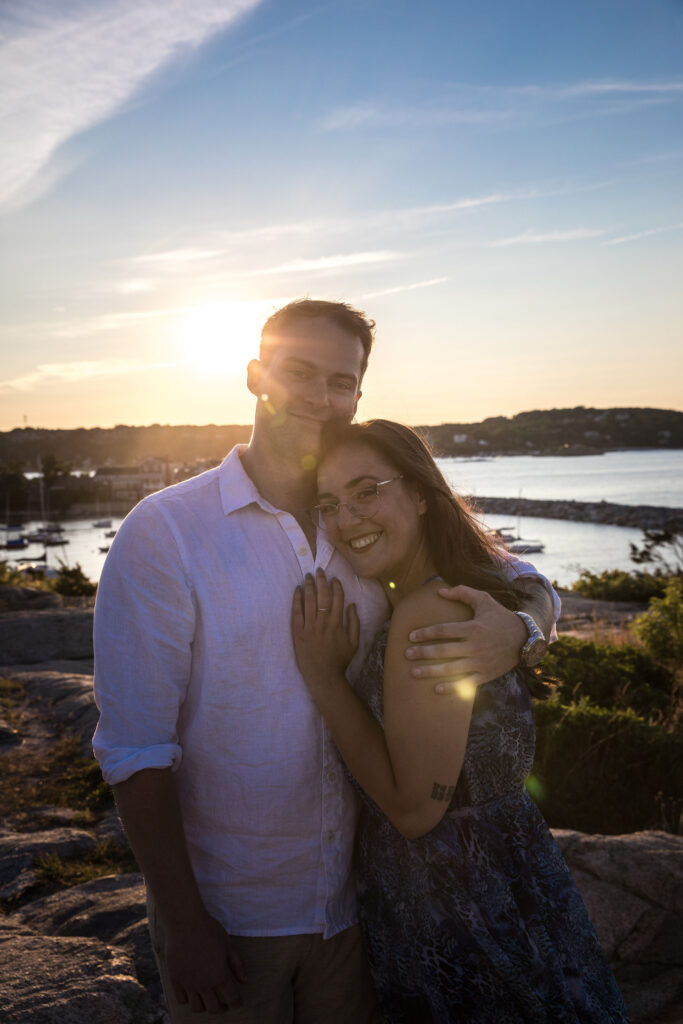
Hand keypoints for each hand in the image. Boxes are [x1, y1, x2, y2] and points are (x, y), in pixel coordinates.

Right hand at [163, 908, 246, 1013]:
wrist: (185, 922)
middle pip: (214, 1008)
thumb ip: (237, 964)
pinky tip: (192, 992)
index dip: (236, 1002)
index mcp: (220, 975)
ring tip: (208, 999)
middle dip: (222, 1008)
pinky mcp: (175, 980)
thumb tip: (244, 981)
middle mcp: (204, 984)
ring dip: (205, 1006)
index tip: (238, 1001)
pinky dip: (188, 1000)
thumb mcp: (228, 944)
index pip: (232, 999)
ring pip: (197, 1008)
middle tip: (224, 1003)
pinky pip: (181, 1000)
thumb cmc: (209, 930)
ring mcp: (188, 983)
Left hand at [292, 569, 359, 690]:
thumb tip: (352, 604)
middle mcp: (323, 622)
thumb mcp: (354, 642)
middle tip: (319, 570)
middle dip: (321, 580)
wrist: (323, 676)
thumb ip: (354, 622)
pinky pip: (296, 612)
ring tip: (308, 576)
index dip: (336, 586)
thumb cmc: (340, 660)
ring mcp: (309, 627)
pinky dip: (297, 600)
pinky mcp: (297, 633)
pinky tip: (297, 591)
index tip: (334, 579)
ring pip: (308, 601)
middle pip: (321, 596)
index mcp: (337, 623)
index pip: (337, 599)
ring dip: (308, 586)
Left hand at [405, 585, 525, 691]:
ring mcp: (480, 662)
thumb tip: (440, 592)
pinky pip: (466, 684)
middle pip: (444, 650)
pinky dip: (451, 687)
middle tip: (406, 654)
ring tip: (413, 672)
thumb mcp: (484, 600)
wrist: (524, 639)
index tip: (410, 636)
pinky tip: (436, 688)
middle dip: (423, 653)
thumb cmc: (500, 617)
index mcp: (473, 628)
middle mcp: (475, 646)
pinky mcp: (485, 675)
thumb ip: (462, 593)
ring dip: (431, 671)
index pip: (444, 630)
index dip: (426, 633)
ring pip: (451, 669)